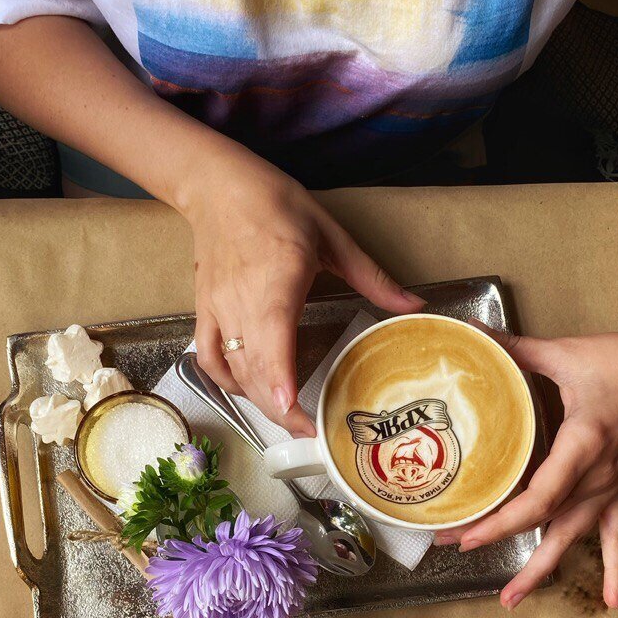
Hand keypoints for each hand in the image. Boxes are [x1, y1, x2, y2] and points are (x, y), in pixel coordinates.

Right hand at [183, 152, 423, 434]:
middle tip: (310, 432)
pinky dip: (226, 381)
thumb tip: (414, 305)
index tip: (300, 416)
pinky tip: (247, 391)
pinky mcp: (203, 309)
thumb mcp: (332, 237)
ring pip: (232, 371)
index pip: (273, 350)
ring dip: (258, 401)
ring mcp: (218, 310)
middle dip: (280, 411)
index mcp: (276, 286)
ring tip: (287, 417)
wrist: (217, 185)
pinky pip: (208, 357)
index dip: (281, 390)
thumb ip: (373, 278)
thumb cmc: (275, 204)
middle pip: (254, 374)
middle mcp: (241, 305)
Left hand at [434, 309, 617, 609]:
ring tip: (513, 601)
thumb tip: (472, 334)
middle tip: (460, 554)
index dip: (499, 522)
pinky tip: (612, 600)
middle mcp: (599, 476)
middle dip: (502, 544)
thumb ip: (515, 349)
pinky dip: (613, 568)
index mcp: (582, 445)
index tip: (464, 534)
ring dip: (544, 570)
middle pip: (548, 526)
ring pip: (576, 538)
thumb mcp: (566, 352)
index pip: (537, 499)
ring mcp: (615, 486)